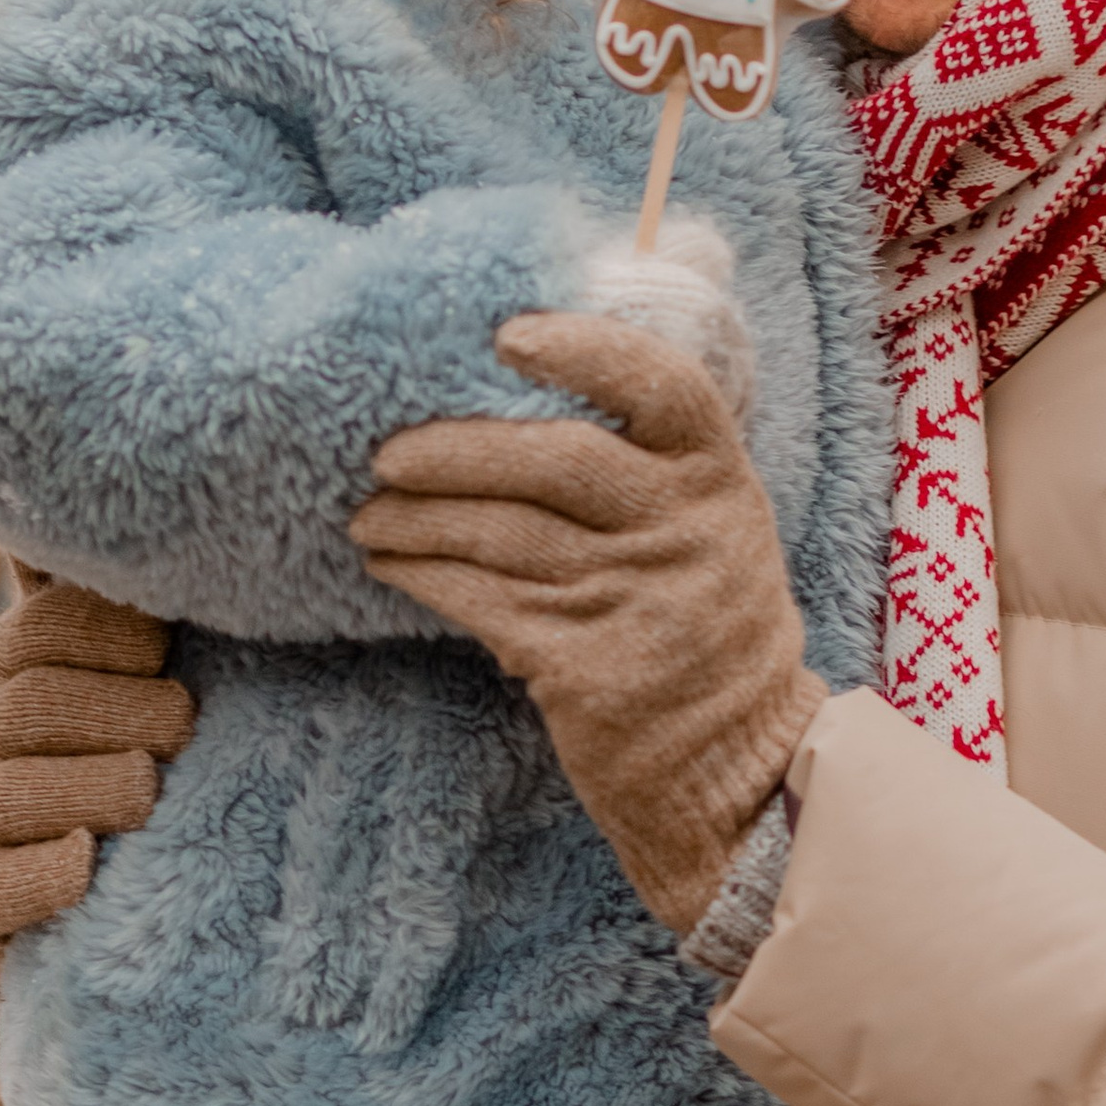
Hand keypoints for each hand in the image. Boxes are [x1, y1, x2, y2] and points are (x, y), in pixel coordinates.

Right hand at [0, 572, 197, 967]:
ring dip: (99, 788)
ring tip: (147, 791)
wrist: (56, 879)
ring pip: (19, 790)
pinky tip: (90, 860)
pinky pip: (4, 883)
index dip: (119, 634)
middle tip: (182, 727)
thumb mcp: (105, 663)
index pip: (51, 624)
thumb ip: (110, 595)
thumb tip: (132, 503)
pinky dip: (52, 874)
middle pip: (39, 703)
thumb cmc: (106, 744)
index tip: (167, 650)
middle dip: (126, 712)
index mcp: (8, 659)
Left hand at [350, 314, 823, 939]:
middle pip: (560, 460)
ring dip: (416, 521)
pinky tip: (391, 565)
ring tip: (370, 515)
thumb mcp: (714, 532)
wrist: (735, 770)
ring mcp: (637, 601)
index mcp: (719, 481)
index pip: (664, 387)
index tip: (509, 335)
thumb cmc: (704, 629)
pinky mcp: (587, 669)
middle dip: (457, 450)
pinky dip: (424, 577)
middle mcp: (685, 533)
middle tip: (389, 454)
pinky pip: (482, 603)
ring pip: (502, 535)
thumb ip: (652, 469)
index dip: (587, 349)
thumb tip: (520, 395)